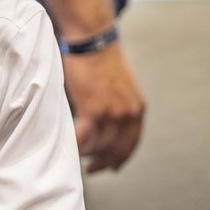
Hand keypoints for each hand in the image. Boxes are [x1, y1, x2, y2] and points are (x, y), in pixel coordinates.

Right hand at [62, 41, 144, 172]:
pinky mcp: (93, 109)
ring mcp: (111, 112)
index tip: (113, 166)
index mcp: (138, 107)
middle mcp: (128, 113)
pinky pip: (85, 137)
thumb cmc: (100, 57)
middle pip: (117, 149)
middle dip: (105, 162)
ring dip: (88, 154)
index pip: (132, 142)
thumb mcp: (118, 84)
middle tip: (93, 169)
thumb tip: (106, 118)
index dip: (122, 157)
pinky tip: (71, 147)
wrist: (93, 40)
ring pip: (100, 146)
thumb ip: (117, 103)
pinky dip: (77, 145)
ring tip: (78, 155)